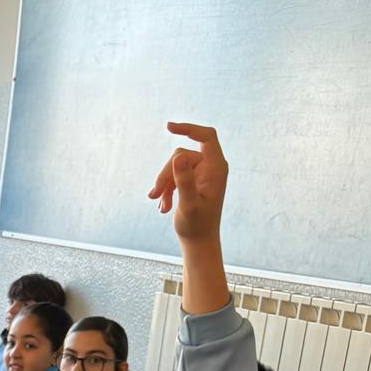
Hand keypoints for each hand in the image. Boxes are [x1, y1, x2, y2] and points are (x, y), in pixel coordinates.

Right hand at [148, 122, 226, 243]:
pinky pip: (174, 175)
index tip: (168, 127)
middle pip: (181, 156)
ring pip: (175, 166)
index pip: (206, 137)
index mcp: (216, 168)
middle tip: (154, 195)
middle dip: (165, 174)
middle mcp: (212, 167)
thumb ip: (184, 180)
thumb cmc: (196, 226)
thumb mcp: (188, 204)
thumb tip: (178, 157)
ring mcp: (203, 173)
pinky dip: (167, 190)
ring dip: (164, 185)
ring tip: (160, 206)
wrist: (199, 242)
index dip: (188, 128)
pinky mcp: (194, 180)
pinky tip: (163, 207)